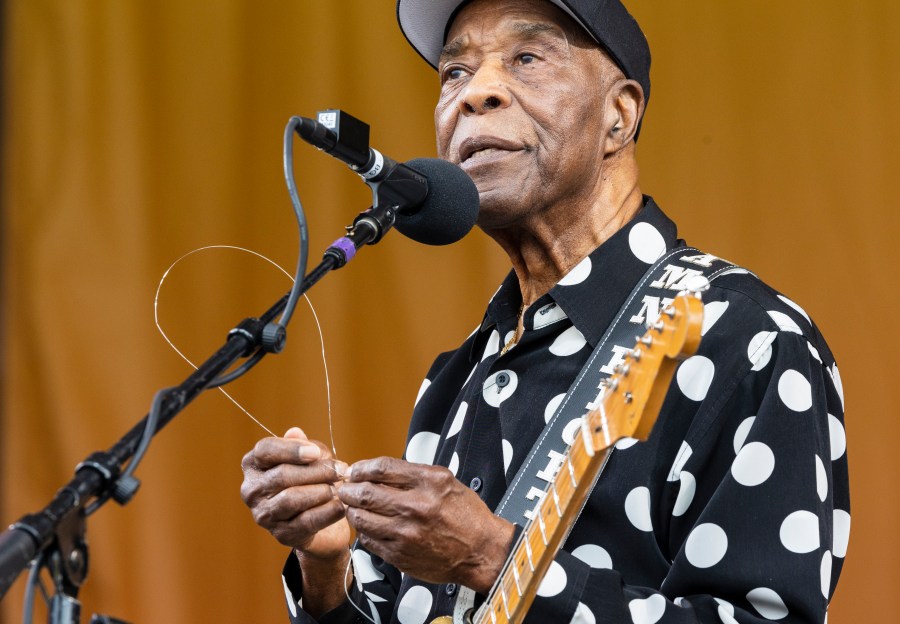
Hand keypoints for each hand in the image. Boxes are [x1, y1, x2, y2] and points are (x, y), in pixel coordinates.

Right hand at [240, 427, 349, 559]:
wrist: (321, 518)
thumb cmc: (311, 479)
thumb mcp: (310, 458)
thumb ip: (304, 445)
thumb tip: (295, 432)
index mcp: (254, 464)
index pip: (265, 450)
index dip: (291, 449)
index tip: (316, 453)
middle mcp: (252, 490)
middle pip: (282, 475)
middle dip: (316, 471)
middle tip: (340, 470)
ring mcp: (263, 514)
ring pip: (291, 499)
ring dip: (321, 491)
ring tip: (339, 488)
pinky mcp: (281, 534)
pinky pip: (305, 521)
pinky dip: (327, 512)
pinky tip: (341, 506)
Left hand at [338, 457, 514, 593]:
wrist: (480, 551)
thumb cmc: (465, 515)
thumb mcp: (445, 482)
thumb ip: (413, 476)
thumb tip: (377, 473)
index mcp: (430, 482)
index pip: (382, 468)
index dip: (362, 468)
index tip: (355, 470)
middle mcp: (417, 506)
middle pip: (365, 493)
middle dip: (348, 489)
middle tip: (345, 488)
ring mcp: (406, 533)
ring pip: (362, 519)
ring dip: (352, 510)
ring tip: (353, 507)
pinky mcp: (400, 555)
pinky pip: (369, 540)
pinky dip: (364, 531)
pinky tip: (369, 526)